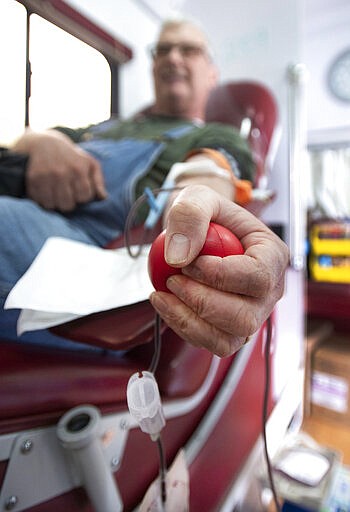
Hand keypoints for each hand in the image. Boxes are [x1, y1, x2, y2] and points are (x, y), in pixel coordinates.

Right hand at [13, 129, 106, 210]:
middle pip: (68, 205)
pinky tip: (47, 192)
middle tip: (67, 195)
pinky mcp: (33, 179)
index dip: (83, 198)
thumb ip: (99, 181)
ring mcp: (46, 176)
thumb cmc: (72, 157)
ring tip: (57, 195)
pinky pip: (39, 201)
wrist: (45, 144)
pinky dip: (43, 200)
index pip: (84, 198)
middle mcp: (61, 173)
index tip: (79, 192)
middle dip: (69, 203)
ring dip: (55, 203)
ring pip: (52, 206)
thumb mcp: (90, 163)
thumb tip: (103, 198)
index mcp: (78, 169)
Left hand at [149, 185, 288, 356]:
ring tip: (163, 294)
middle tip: (172, 279)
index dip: (220, 275)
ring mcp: (252, 314)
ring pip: (229, 339)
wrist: (201, 232)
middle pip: (245, 317)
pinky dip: (184, 328)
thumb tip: (178, 258)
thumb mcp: (197, 197)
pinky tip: (166, 303)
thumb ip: (190, 216)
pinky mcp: (232, 329)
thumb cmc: (207, 214)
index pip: (258, 277)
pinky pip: (212, 343)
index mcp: (273, 256)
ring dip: (189, 321)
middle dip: (202, 302)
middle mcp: (269, 292)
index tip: (188, 263)